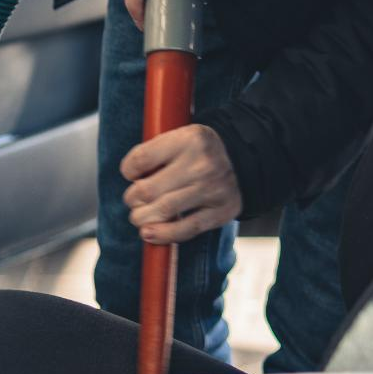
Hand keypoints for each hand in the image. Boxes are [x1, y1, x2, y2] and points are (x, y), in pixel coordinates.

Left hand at [121, 125, 242, 242]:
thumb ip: (155, 154)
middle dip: (132, 199)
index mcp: (189, 139)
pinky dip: (162, 235)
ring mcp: (213, 189)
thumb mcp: (180, 138)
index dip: (128, 170)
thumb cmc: (199, 152)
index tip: (132, 174)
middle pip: (148, 190)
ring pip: (163, 211)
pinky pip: (185, 229)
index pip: (141, 159)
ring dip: (142, 218)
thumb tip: (132, 184)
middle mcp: (202, 164)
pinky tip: (149, 233)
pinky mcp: (220, 212)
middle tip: (134, 200)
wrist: (244, 160)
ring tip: (139, 216)